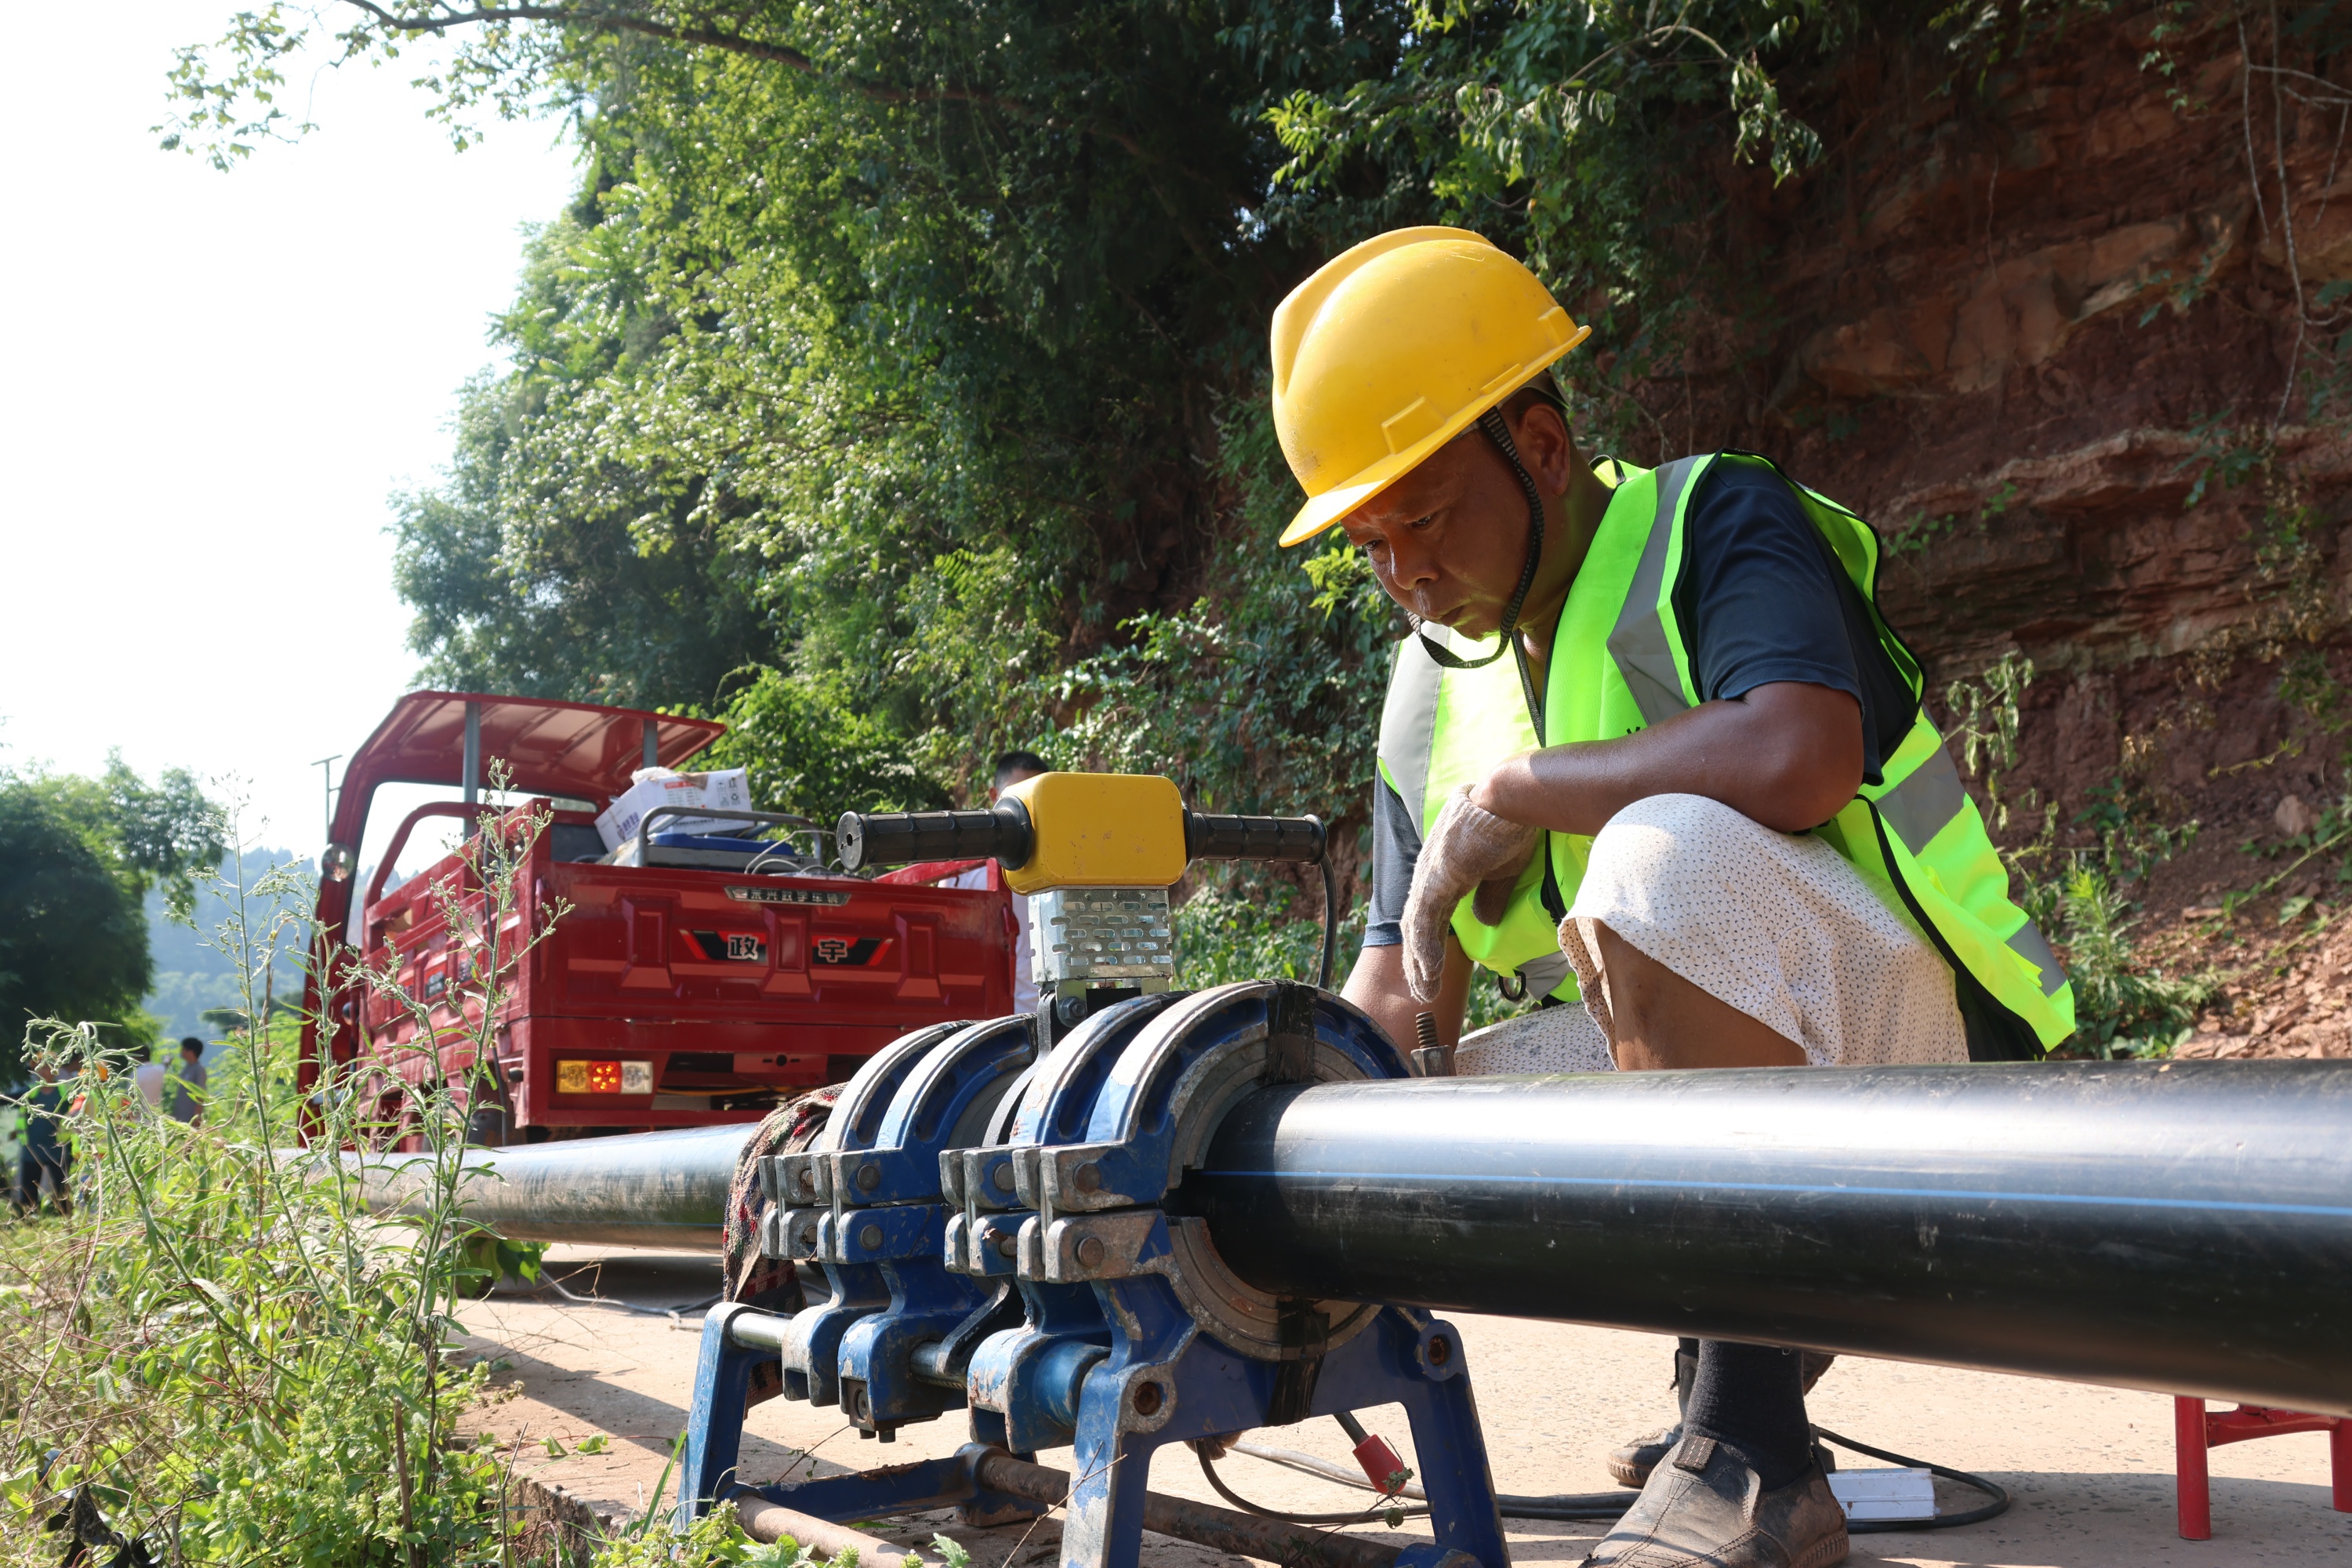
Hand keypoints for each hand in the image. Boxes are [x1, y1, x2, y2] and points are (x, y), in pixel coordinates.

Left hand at [1400, 785, 1539, 1002]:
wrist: (1512, 799)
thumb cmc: (1510, 825)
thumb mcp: (1502, 870)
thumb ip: (1490, 896)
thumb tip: (1485, 920)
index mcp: (1444, 869)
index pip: (1429, 913)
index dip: (1428, 943)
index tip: (1430, 971)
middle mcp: (1429, 871)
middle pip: (1417, 924)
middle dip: (1418, 960)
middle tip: (1422, 990)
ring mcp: (1430, 874)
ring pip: (1416, 927)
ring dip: (1419, 962)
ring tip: (1425, 991)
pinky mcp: (1437, 878)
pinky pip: (1425, 921)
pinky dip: (1425, 949)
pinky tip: (1429, 971)